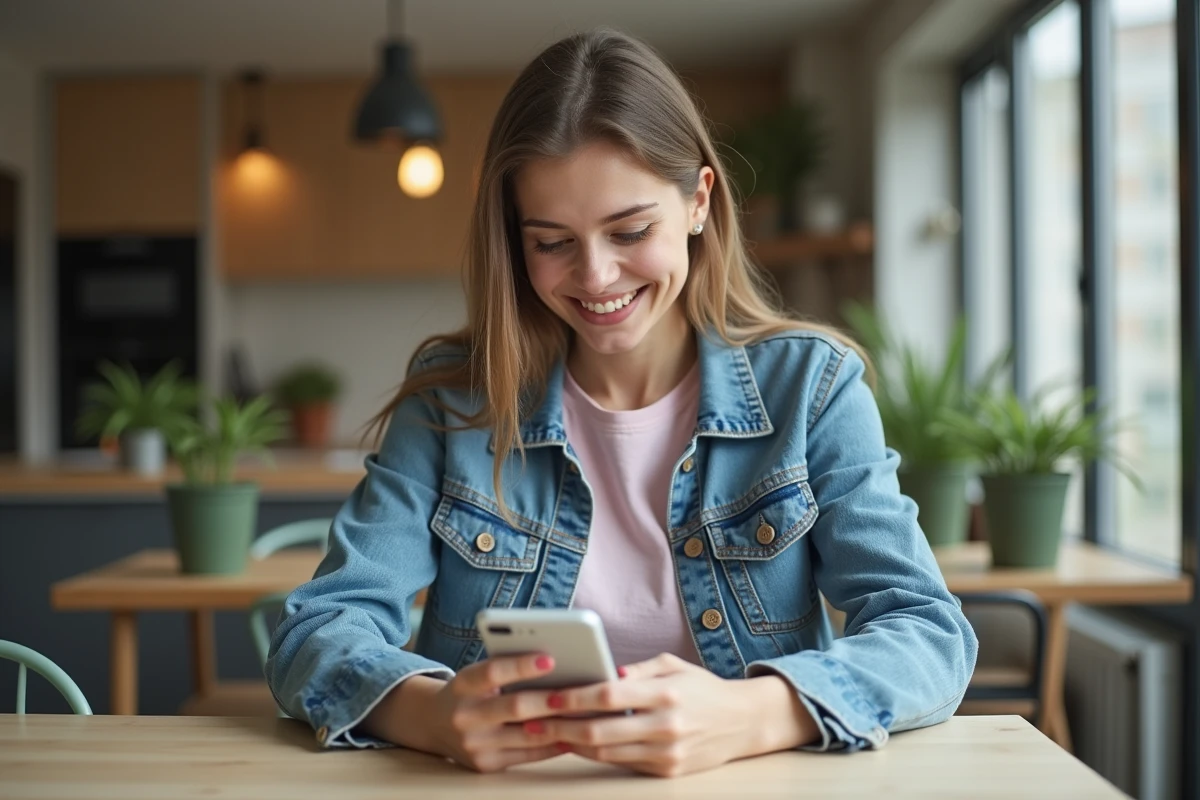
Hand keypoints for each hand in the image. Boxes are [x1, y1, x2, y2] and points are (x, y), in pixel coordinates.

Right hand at [421, 653, 570, 772]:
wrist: (434, 723)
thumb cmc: (469, 690)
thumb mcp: (476, 673)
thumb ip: (505, 668)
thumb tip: (556, 663)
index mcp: (463, 684)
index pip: (493, 672)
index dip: (521, 666)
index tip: (550, 658)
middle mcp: (465, 716)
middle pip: (514, 707)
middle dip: (550, 699)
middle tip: (580, 691)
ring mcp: (475, 745)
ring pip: (527, 735)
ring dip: (560, 724)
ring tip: (587, 713)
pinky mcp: (487, 765)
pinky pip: (528, 755)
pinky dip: (554, 745)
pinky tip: (573, 734)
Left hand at [536, 653, 817, 776]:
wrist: (742, 722)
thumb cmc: (702, 688)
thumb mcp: (674, 665)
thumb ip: (638, 668)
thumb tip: (605, 671)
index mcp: (665, 693)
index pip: (609, 695)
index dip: (574, 697)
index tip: (549, 696)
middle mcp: (665, 725)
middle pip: (600, 730)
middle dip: (561, 727)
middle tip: (534, 721)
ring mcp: (666, 752)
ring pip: (606, 752)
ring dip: (572, 744)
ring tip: (548, 734)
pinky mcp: (667, 771)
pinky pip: (622, 764)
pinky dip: (597, 754)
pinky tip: (578, 744)